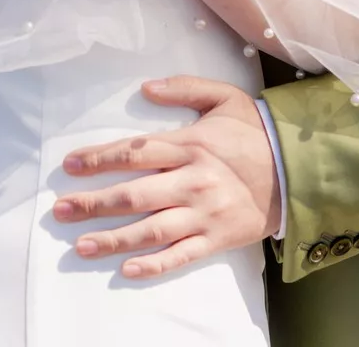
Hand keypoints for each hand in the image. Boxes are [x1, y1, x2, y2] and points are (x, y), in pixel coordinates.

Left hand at [54, 77, 280, 278]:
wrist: (298, 168)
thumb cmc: (256, 131)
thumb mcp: (224, 97)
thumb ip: (185, 88)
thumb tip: (146, 88)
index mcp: (190, 144)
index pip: (135, 152)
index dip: (100, 157)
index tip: (71, 164)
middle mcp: (192, 180)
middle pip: (134, 194)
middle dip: (93, 202)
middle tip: (60, 210)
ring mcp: (203, 212)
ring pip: (151, 229)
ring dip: (113, 238)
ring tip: (81, 245)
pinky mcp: (217, 237)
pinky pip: (181, 255)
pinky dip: (154, 265)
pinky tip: (128, 269)